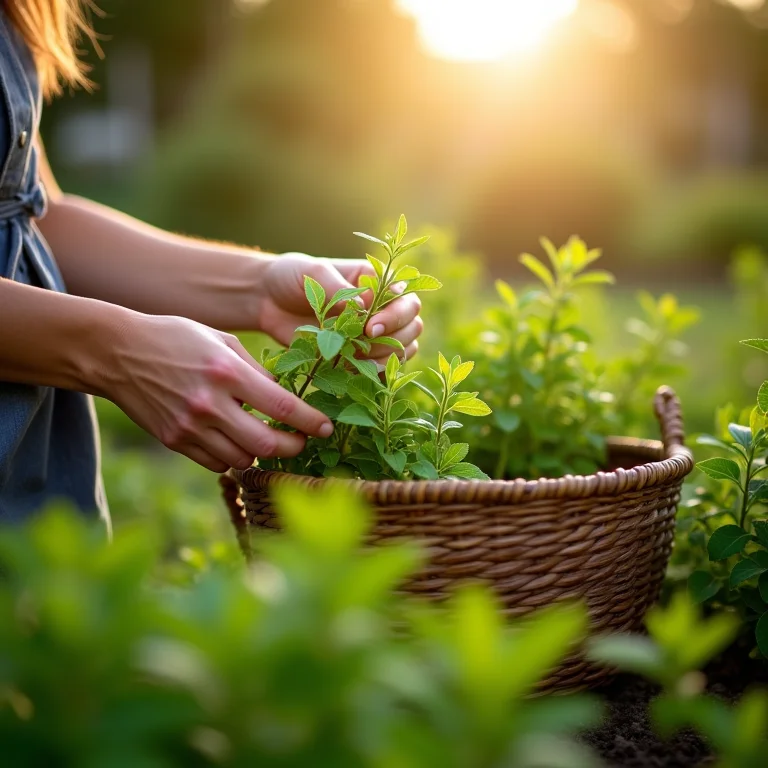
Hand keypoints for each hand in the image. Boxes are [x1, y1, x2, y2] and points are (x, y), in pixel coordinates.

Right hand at [105, 314, 333, 472]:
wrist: (118, 353)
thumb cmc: (176, 338)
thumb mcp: (221, 340)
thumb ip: (255, 370)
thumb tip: (287, 397)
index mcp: (227, 372)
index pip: (283, 408)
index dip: (312, 423)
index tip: (327, 428)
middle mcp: (210, 403)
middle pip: (267, 444)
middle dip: (295, 447)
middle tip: (304, 442)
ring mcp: (190, 426)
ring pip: (243, 459)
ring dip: (262, 454)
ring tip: (269, 439)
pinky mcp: (174, 441)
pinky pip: (217, 464)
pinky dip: (233, 458)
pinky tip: (237, 441)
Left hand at [255, 253, 422, 363]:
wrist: (267, 300)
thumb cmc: (291, 277)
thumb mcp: (312, 272)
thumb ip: (338, 288)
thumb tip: (364, 308)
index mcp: (376, 282)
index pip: (406, 298)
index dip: (395, 315)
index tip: (369, 326)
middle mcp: (382, 307)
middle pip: (413, 326)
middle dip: (393, 338)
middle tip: (363, 341)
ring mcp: (373, 334)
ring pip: (404, 350)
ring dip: (384, 358)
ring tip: (354, 358)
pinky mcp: (360, 355)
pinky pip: (383, 370)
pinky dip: (372, 374)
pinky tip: (349, 371)